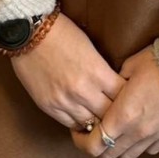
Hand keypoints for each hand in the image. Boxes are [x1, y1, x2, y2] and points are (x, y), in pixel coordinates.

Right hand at [9, 13, 123, 128]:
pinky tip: (84, 117)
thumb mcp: (90, 48)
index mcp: (96, 71)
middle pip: (109, 115)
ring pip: (91, 125)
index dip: (128, 98)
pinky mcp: (49, 107)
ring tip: (102, 118)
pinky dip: (80, 123)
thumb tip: (113, 87)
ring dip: (98, 121)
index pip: (122, 96)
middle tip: (119, 113)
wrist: (29, 33)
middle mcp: (82, 90)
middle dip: (116, 114)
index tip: (130, 98)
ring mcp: (64, 101)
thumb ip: (102, 70)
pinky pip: (70, 124)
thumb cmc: (63, 33)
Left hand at [72, 45, 158, 157]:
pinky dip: (140, 146)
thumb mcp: (129, 67)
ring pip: (128, 157)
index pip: (94, 145)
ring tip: (118, 134)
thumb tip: (109, 89)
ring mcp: (153, 137)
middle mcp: (136, 133)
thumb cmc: (157, 63)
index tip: (79, 131)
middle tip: (96, 131)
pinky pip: (149, 150)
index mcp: (122, 116)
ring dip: (119, 148)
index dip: (82, 142)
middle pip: (109, 155)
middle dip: (98, 146)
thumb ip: (115, 83)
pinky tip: (140, 132)